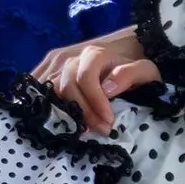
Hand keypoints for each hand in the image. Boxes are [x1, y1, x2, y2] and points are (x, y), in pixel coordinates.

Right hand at [31, 27, 159, 134]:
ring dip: (67, 112)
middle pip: (67, 86)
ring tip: (85, 126)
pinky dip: (47, 103)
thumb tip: (108, 89)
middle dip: (84, 112)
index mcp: (94, 54)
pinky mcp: (49, 70)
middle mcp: (72, 56)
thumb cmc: (134, 66)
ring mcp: (57, 63)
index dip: (95, 101)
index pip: (85, 77)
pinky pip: (40, 86)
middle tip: (102, 129)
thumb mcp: (144, 69)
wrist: (124, 54)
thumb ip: (130, 74)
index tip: (109, 121)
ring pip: (51, 89)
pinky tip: (60, 118)